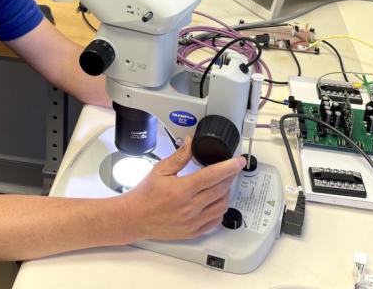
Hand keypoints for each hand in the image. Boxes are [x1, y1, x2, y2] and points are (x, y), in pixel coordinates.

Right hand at [121, 136, 245, 240]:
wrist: (133, 218)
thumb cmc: (144, 195)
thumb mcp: (160, 170)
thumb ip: (179, 156)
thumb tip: (191, 142)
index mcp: (181, 190)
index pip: (213, 175)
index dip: (229, 167)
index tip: (239, 161)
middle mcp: (189, 207)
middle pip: (220, 189)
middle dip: (230, 177)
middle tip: (231, 169)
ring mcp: (192, 222)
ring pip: (221, 206)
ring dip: (226, 193)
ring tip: (222, 184)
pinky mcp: (192, 232)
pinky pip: (215, 221)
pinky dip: (220, 210)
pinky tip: (216, 201)